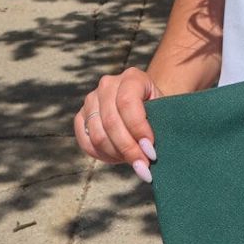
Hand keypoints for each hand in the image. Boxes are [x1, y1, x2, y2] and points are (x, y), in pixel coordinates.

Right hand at [73, 67, 161, 182]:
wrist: (143, 104)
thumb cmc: (157, 109)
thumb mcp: (163, 111)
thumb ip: (159, 126)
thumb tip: (150, 153)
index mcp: (132, 77)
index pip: (128, 102)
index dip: (138, 129)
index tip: (150, 150)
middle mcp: (108, 84)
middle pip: (111, 121)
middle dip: (129, 148)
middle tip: (144, 166)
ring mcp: (91, 99)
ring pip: (98, 135)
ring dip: (117, 154)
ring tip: (134, 163)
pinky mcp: (81, 116)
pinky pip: (86, 142)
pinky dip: (102, 155)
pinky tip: (118, 159)